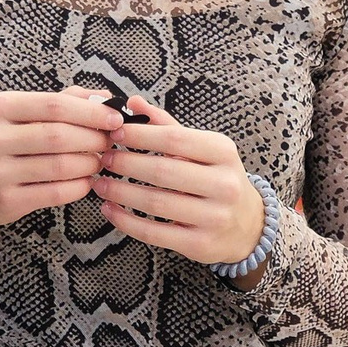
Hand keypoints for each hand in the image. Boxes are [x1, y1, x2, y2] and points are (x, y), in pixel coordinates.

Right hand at [0, 89, 121, 272]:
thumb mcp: (16, 114)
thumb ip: (60, 101)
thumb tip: (104, 97)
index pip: (55, 105)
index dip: (92, 112)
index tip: (116, 118)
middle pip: (60, 136)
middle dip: (94, 139)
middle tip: (110, 142)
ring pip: (61, 166)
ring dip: (89, 164)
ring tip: (98, 161)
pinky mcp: (6, 201)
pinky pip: (56, 193)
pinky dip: (79, 186)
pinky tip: (85, 181)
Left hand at [90, 98, 269, 273]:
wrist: (247, 225)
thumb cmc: (216, 178)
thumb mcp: (202, 148)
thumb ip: (166, 125)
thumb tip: (133, 102)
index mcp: (223, 152)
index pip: (174, 139)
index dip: (140, 135)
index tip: (115, 133)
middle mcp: (224, 184)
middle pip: (163, 171)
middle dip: (126, 164)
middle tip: (104, 159)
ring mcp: (214, 217)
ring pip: (156, 202)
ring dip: (120, 192)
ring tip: (100, 184)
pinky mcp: (200, 244)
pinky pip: (154, 232)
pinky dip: (126, 221)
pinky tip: (110, 209)